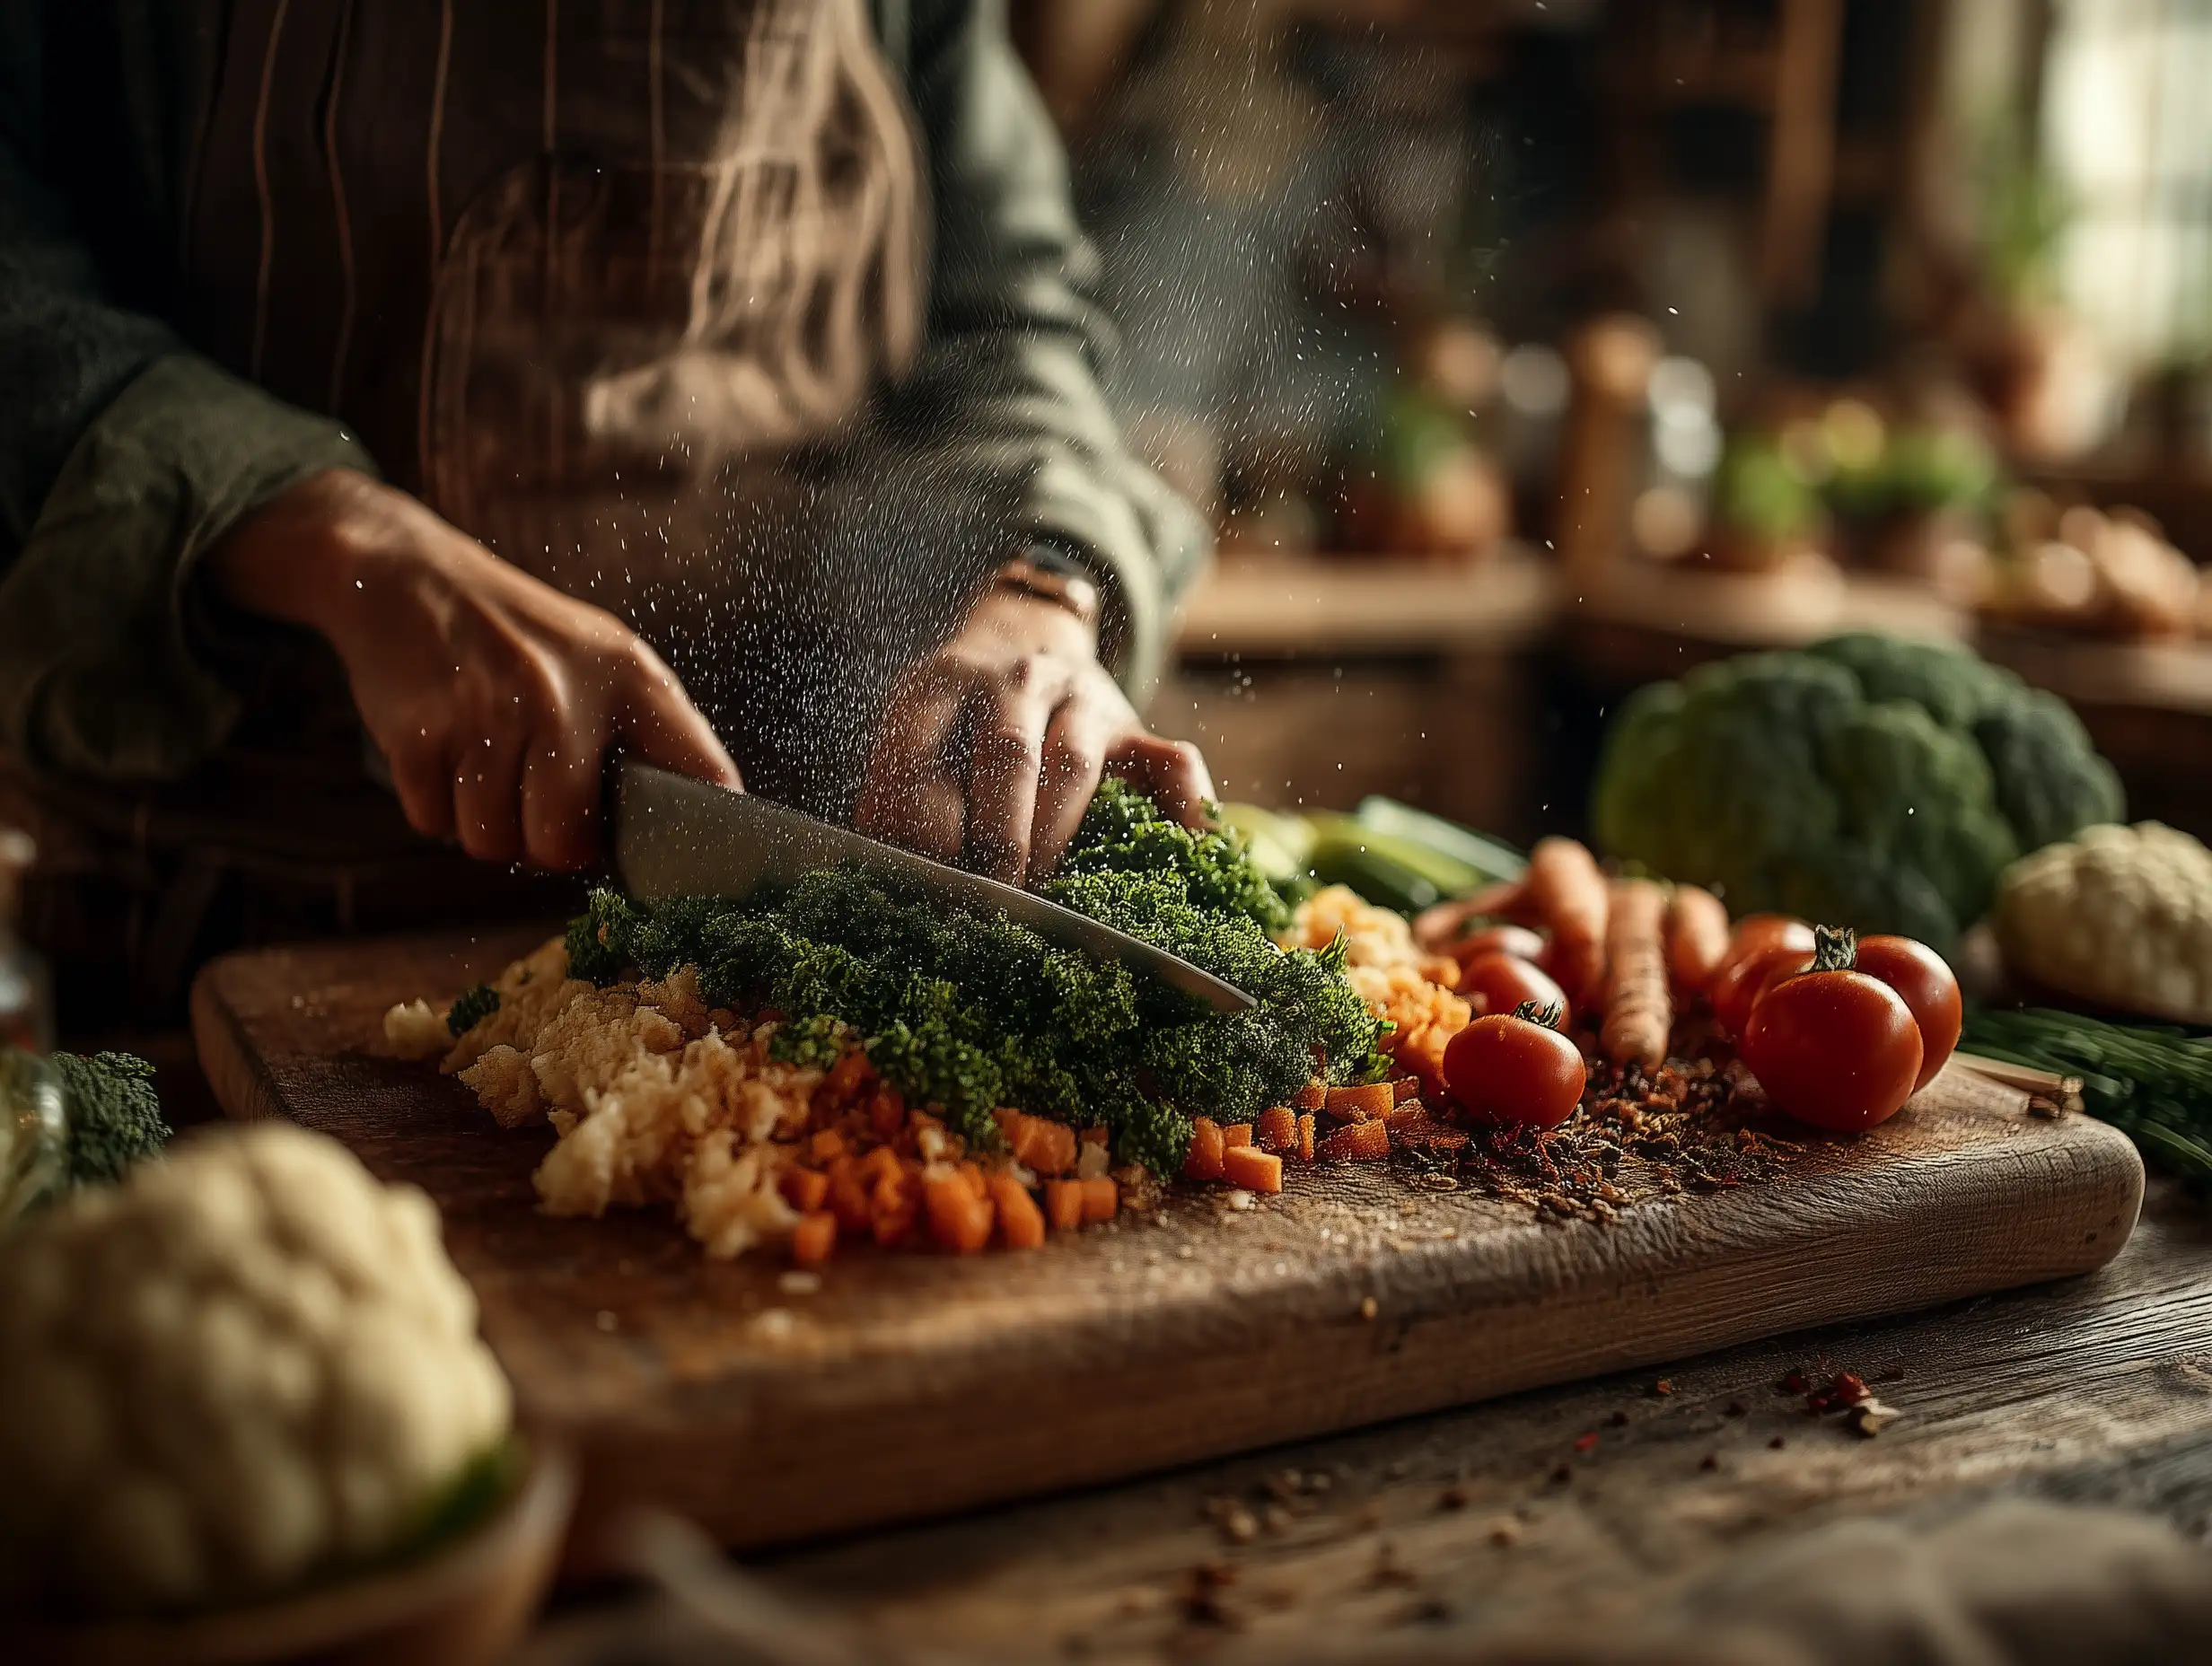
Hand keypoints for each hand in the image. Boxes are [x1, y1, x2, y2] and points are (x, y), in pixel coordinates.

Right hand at [205, 469, 739, 870]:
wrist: (407, 578)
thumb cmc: (517, 636)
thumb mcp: (603, 658)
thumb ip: (647, 730)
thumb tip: (690, 815)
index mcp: (629, 678)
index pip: (700, 772)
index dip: (699, 835)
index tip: (689, 865)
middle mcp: (562, 697)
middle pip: (564, 844)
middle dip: (546, 846)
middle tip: (537, 813)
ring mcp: (488, 714)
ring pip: (493, 842)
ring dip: (485, 827)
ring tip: (486, 774)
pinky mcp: (421, 733)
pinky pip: (435, 822)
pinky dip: (436, 808)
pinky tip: (446, 759)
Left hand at [856, 573, 1212, 884]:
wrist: (1021, 642)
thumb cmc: (955, 726)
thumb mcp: (913, 738)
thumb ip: (896, 803)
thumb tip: (876, 892)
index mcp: (938, 686)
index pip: (924, 756)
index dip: (921, 829)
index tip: (921, 887)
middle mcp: (1013, 679)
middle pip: (1007, 757)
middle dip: (996, 839)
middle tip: (988, 900)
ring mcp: (1080, 697)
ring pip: (1076, 762)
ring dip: (1056, 835)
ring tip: (1042, 897)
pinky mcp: (1133, 725)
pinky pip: (1169, 762)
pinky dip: (1184, 808)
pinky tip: (1187, 855)